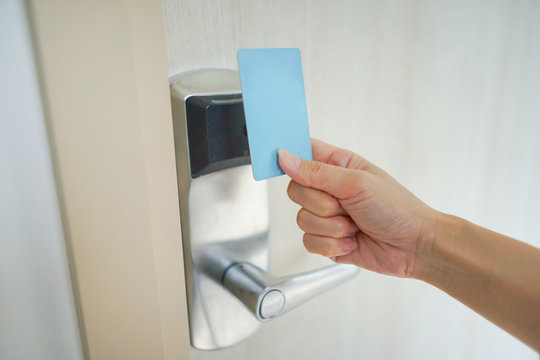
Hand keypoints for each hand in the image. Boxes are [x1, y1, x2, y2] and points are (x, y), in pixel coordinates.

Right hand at [278, 139, 436, 277]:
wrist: (415, 247)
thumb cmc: (397, 208)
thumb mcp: (357, 183)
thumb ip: (317, 172)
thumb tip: (285, 158)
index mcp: (337, 165)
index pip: (302, 153)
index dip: (290, 158)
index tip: (286, 165)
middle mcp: (329, 189)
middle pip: (296, 191)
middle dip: (320, 204)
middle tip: (345, 205)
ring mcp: (327, 215)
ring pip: (301, 219)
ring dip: (331, 227)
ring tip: (355, 226)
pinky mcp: (327, 239)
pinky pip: (309, 242)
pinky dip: (332, 244)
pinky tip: (352, 240)